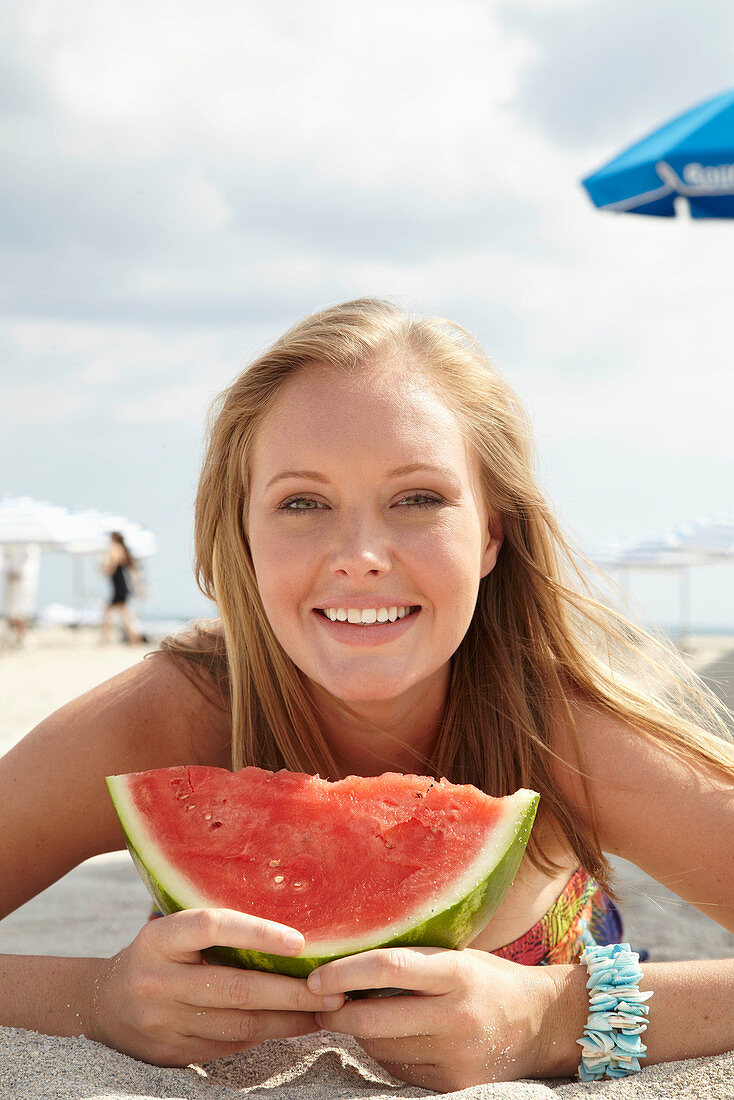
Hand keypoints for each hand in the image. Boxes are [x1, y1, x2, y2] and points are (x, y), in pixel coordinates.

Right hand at [88, 909, 344, 1065]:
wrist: (103, 1005)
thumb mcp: (171, 926)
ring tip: (326, 1009)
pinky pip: (230, 1045)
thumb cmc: (158, 953)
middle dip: (292, 991)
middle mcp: (157, 982)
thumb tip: (285, 901)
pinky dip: (267, 1035)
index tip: (301, 941)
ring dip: (289, 1019)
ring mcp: (163, 1023)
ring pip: (239, 1026)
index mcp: (158, 939)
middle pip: (236, 989)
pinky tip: (294, 1024)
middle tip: (335, 988)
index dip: (257, 932)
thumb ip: (212, 920)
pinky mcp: (173, 1054)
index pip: (211, 927)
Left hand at [308, 947, 555, 1090]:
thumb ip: (411, 961)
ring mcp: (455, 1056)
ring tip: (360, 1014)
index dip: (344, 972)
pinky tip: (394, 1037)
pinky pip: (398, 1071)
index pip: (388, 968)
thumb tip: (345, 963)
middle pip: (373, 1020)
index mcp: (456, 973)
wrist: (542, 1023)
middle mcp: (455, 1017)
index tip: (315, 976)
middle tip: (320, 1001)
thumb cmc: (488, 978)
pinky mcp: (454, 1086)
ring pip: (379, 1049)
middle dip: (336, 1013)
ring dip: (359, 1034)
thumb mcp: (456, 956)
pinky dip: (384, 1055)